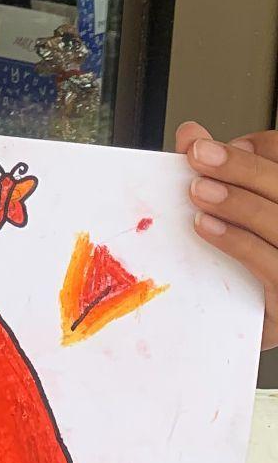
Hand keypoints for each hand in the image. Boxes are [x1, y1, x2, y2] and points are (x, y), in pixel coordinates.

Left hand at [177, 121, 277, 349]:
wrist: (246, 328)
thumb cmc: (248, 264)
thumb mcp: (236, 213)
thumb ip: (220, 173)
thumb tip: (192, 134)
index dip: (260, 149)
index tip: (213, 142)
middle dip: (242, 169)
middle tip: (198, 155)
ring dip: (238, 203)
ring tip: (198, 190)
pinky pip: (271, 267)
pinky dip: (238, 242)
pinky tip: (206, 226)